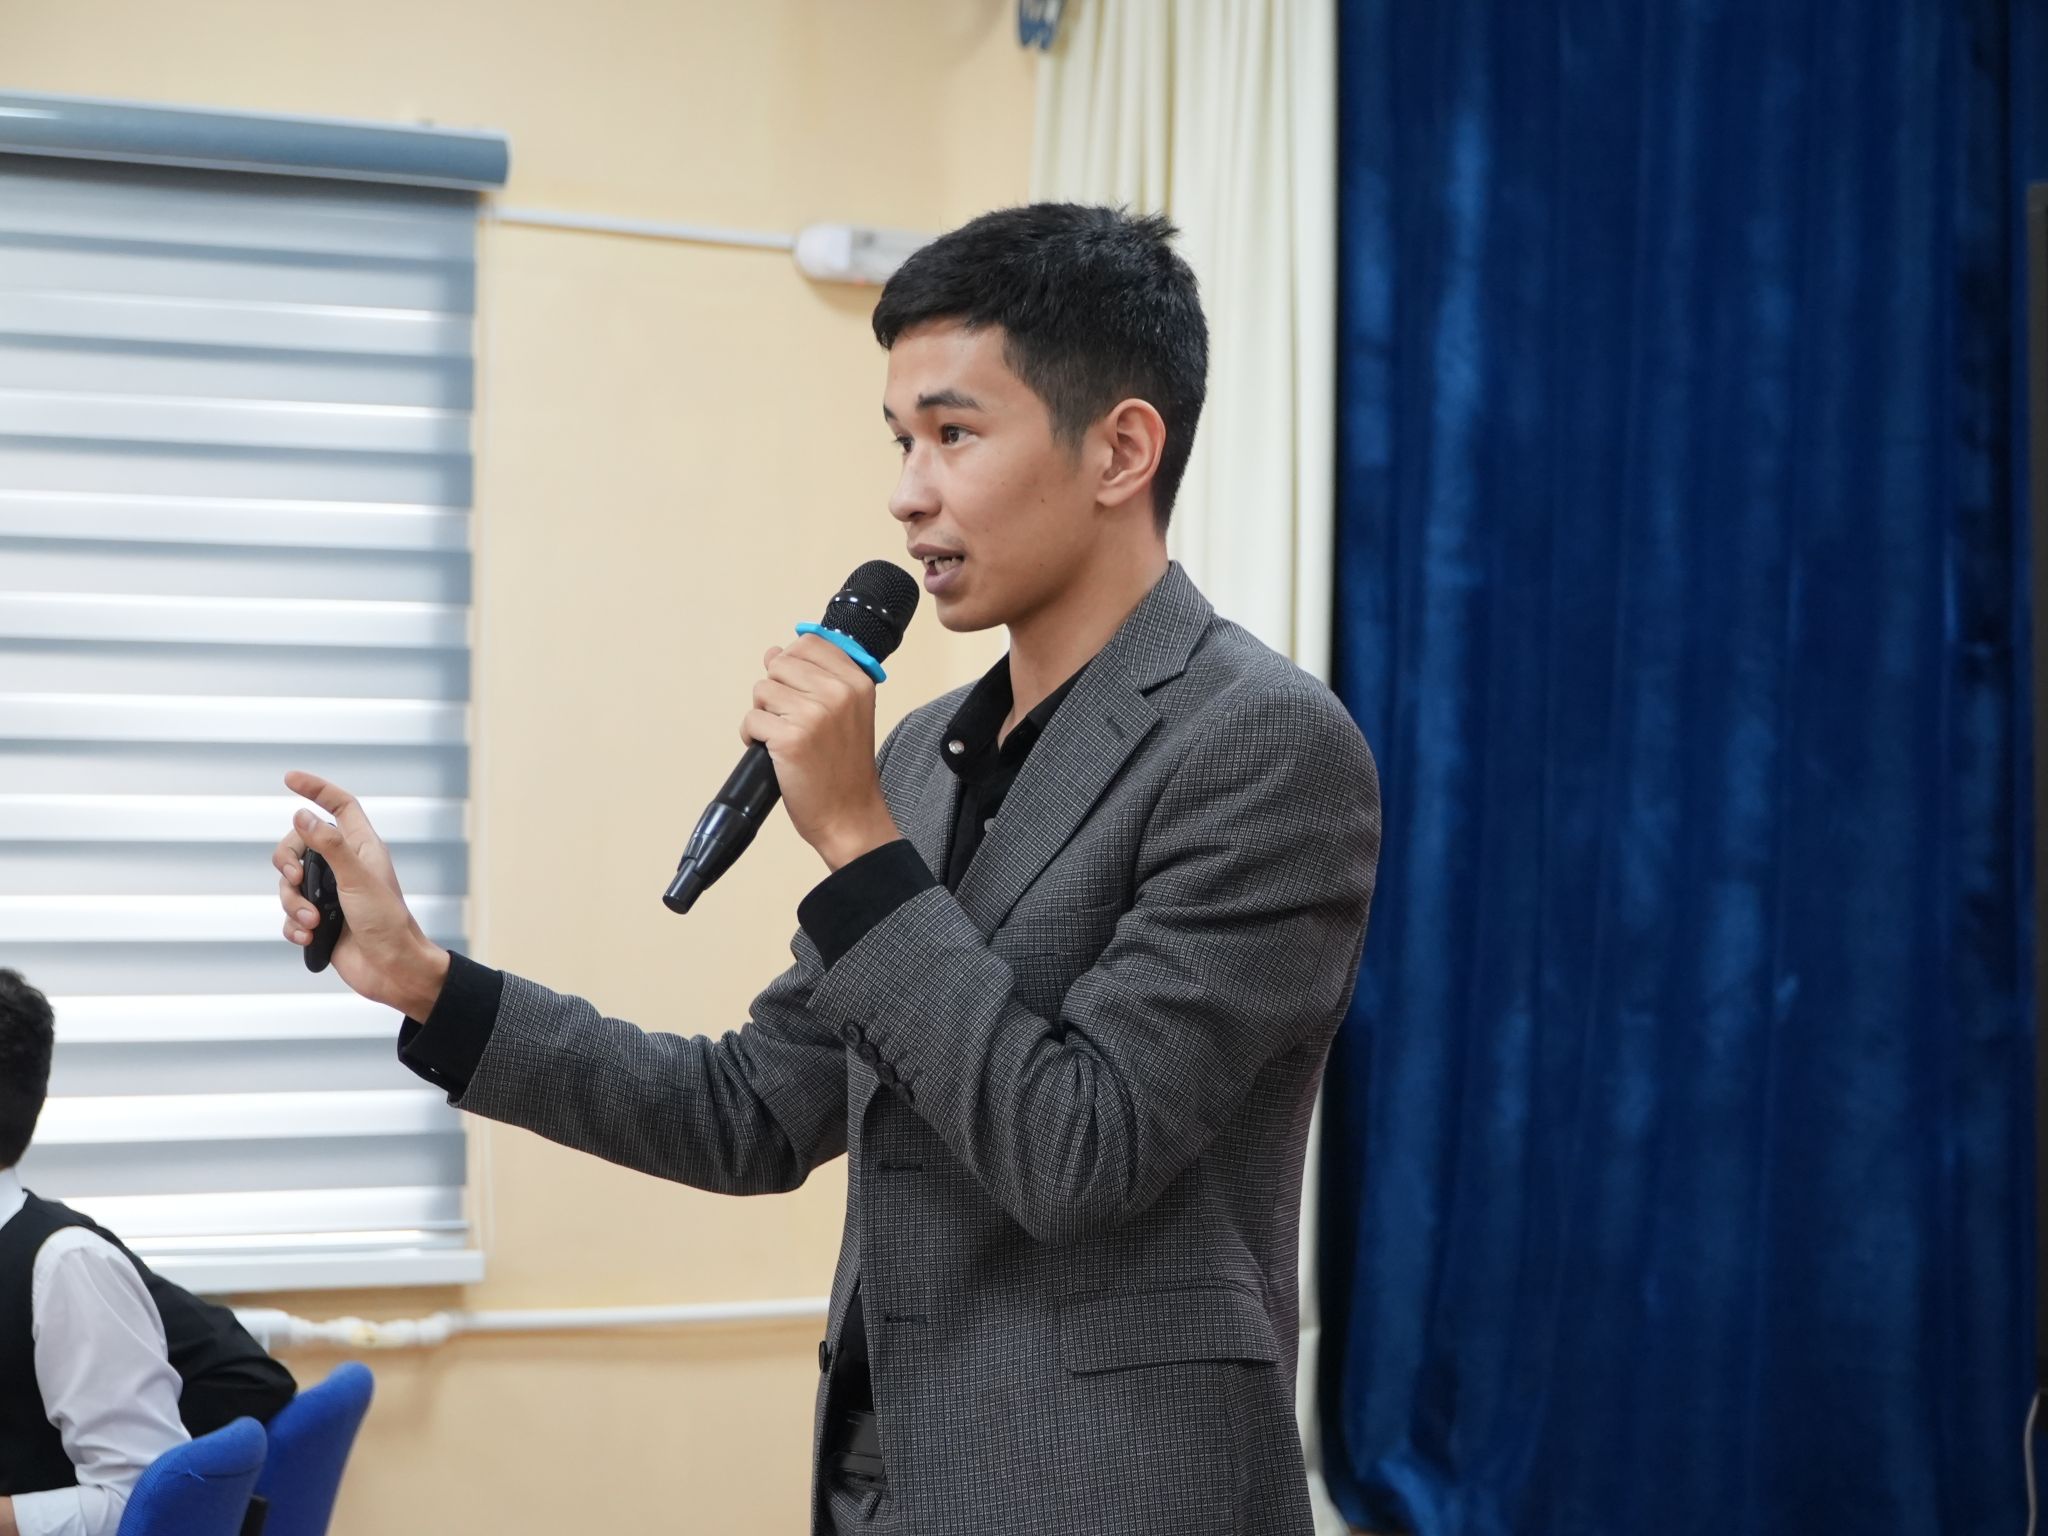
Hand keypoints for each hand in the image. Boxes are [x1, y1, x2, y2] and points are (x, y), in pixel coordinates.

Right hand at [273, 771, 448, 1018]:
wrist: (391, 971)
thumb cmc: (387, 923)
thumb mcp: (357, 880)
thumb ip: (329, 847)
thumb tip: (302, 815)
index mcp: (361, 848)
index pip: (340, 806)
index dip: (317, 789)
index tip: (289, 778)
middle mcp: (344, 867)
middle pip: (299, 845)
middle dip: (288, 863)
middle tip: (294, 878)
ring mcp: (331, 895)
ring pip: (290, 884)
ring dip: (293, 903)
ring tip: (314, 921)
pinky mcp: (321, 921)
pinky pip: (290, 915)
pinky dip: (294, 925)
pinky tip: (309, 937)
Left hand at [742, 636, 900, 869]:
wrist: (849, 815)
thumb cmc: (844, 768)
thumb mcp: (847, 713)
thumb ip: (815, 677)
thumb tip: (773, 651)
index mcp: (856, 681)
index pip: (808, 643)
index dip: (793, 666)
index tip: (800, 692)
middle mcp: (838, 692)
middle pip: (779, 664)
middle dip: (776, 691)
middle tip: (792, 721)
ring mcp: (814, 713)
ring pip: (761, 690)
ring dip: (764, 715)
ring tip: (784, 738)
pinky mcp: (790, 737)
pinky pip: (751, 719)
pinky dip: (753, 737)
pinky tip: (774, 753)